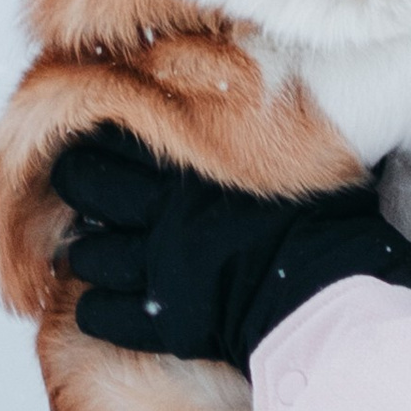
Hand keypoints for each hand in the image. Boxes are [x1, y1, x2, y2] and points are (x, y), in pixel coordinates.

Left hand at [49, 126, 410, 367]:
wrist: (331, 299)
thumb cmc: (330, 225)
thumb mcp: (304, 158)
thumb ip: (265, 134)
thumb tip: (270, 90)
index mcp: (194, 165)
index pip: (115, 132)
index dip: (102, 136)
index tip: (107, 140)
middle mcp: (164, 211)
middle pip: (83, 183)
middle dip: (79, 183)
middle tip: (90, 190)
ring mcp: (158, 267)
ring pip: (86, 254)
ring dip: (91, 254)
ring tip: (107, 253)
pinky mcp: (162, 320)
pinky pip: (99, 315)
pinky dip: (100, 310)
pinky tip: (114, 305)